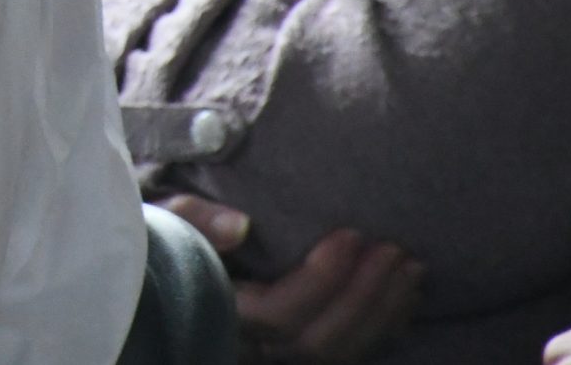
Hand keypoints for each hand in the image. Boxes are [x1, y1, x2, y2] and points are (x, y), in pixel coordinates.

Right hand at [158, 195, 422, 361]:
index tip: (351, 233)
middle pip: (318, 342)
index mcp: (217, 314)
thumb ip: (194, 219)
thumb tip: (241, 224)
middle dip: (364, 297)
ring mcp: (272, 356)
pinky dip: (382, 329)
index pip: (280, 314)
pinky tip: (405, 296)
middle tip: (395, 250)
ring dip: (382, 313)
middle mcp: (248, 347)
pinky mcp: (294, 352)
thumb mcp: (163, 221)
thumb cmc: (160, 238)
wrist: (160, 269)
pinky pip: (346, 354)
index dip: (322, 279)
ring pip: (338, 355)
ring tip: (410, 267)